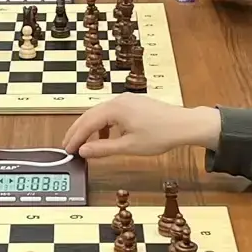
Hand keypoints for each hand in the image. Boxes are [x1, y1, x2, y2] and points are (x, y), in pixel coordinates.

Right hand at [63, 100, 221, 161]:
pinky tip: (104, 136)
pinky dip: (102, 124)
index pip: (86, 123)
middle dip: (77, 131)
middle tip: (67, 146)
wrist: (184, 125)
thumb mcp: (129, 146)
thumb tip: (84, 151)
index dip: (75, 137)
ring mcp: (126, 100)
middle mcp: (118, 100)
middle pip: (89, 115)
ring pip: (99, 113)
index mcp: (115, 109)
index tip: (67, 150)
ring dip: (89, 128)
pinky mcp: (133, 103)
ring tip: (82, 143)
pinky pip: (111, 112)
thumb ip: (103, 148)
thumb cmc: (160, 134)